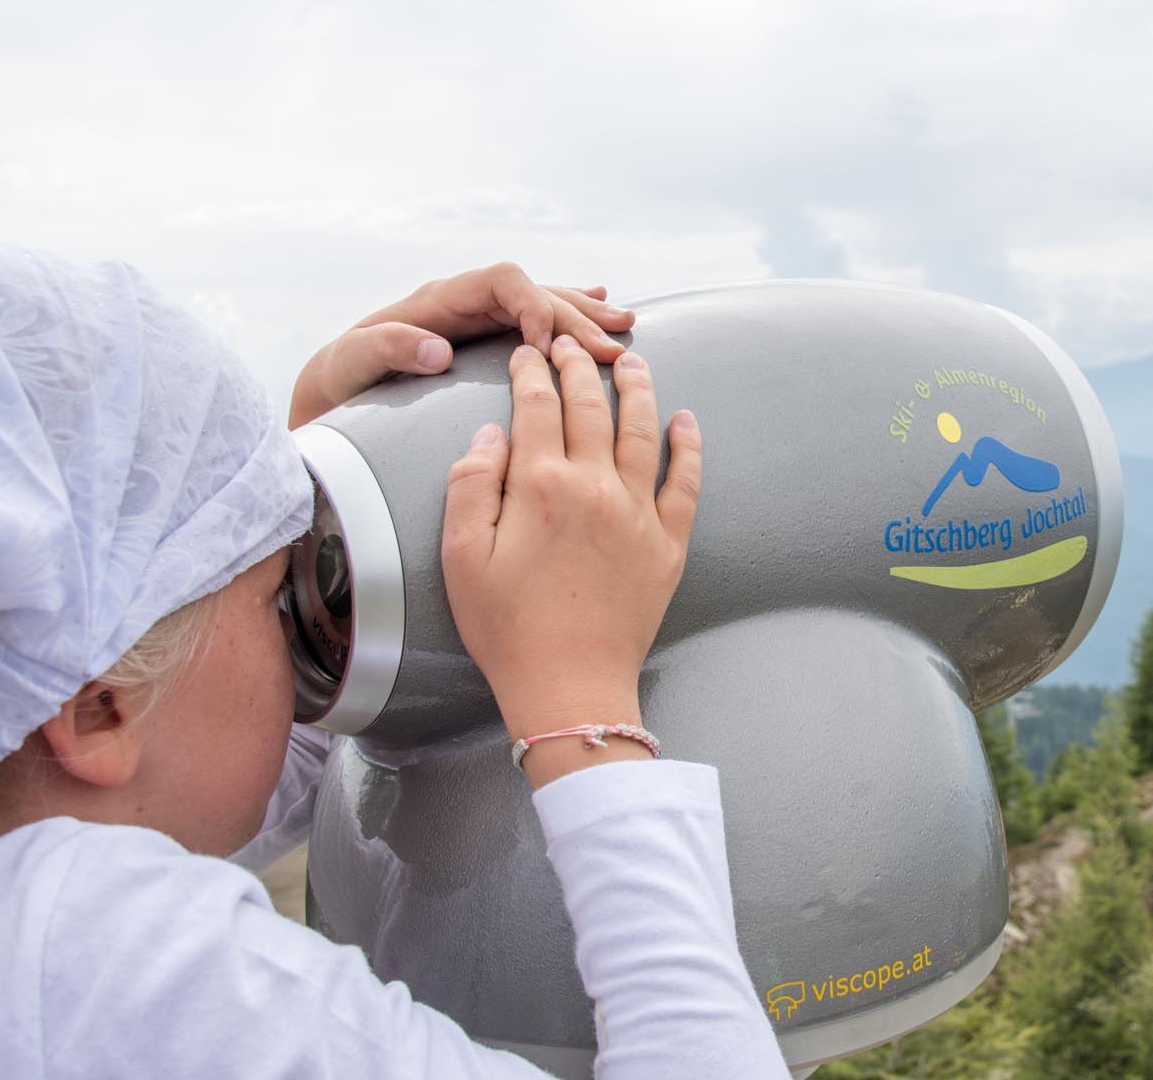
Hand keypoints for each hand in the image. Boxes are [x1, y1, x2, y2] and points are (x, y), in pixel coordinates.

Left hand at [289, 264, 633, 428]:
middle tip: (612, 349)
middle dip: (575, 318)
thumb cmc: (339, 379)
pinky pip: (534, 317)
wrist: (331, 387)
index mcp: (440, 300)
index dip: (533, 305)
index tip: (547, 348)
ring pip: (541, 302)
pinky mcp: (483, 335)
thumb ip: (388, 348)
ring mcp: (476, 316)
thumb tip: (438, 347)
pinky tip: (598, 309)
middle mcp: (464, 301)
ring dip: (583, 314)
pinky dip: (568, 313)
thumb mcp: (351, 363)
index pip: (503, 280)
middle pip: (533, 293)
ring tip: (624, 325)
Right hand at [440, 335, 702, 786]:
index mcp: (540, 486)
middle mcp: (595, 487)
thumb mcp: (463, 557)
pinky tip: (687, 421)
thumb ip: (472, 485)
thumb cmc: (507, 629)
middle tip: (571, 343)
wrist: (569, 686)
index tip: (526, 350)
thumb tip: (492, 432)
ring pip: (643, 430)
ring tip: (631, 360)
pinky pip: (687, 482)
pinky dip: (689, 447)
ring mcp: (638, 513)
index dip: (531, 371)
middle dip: (579, 365)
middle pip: (591, 407)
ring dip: (638, 388)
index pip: (537, 405)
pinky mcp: (668, 543)